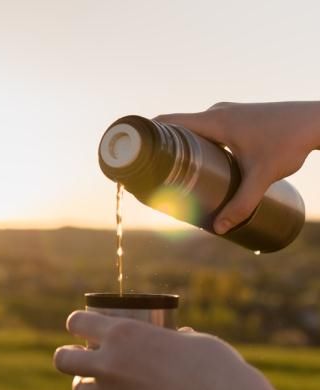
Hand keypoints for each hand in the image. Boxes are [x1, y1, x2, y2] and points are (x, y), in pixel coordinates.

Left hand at [53, 311, 279, 389]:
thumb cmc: (218, 369)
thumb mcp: (193, 342)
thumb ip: (174, 339)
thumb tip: (180, 337)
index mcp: (124, 334)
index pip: (77, 322)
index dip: (77, 323)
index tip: (82, 327)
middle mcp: (110, 363)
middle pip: (63, 359)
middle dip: (69, 357)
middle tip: (82, 358)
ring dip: (86, 385)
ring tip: (102, 384)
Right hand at [154, 101, 319, 233]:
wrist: (317, 121)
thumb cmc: (289, 142)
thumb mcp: (262, 176)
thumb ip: (242, 204)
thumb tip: (221, 230)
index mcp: (213, 120)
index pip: (168, 121)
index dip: (147, 135)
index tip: (134, 154)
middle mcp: (216, 112)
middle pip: (177, 128)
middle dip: (163, 149)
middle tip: (155, 174)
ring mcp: (227, 112)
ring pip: (194, 128)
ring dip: (182, 147)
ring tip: (175, 172)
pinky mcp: (237, 117)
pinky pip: (207, 128)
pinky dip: (198, 142)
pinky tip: (202, 161)